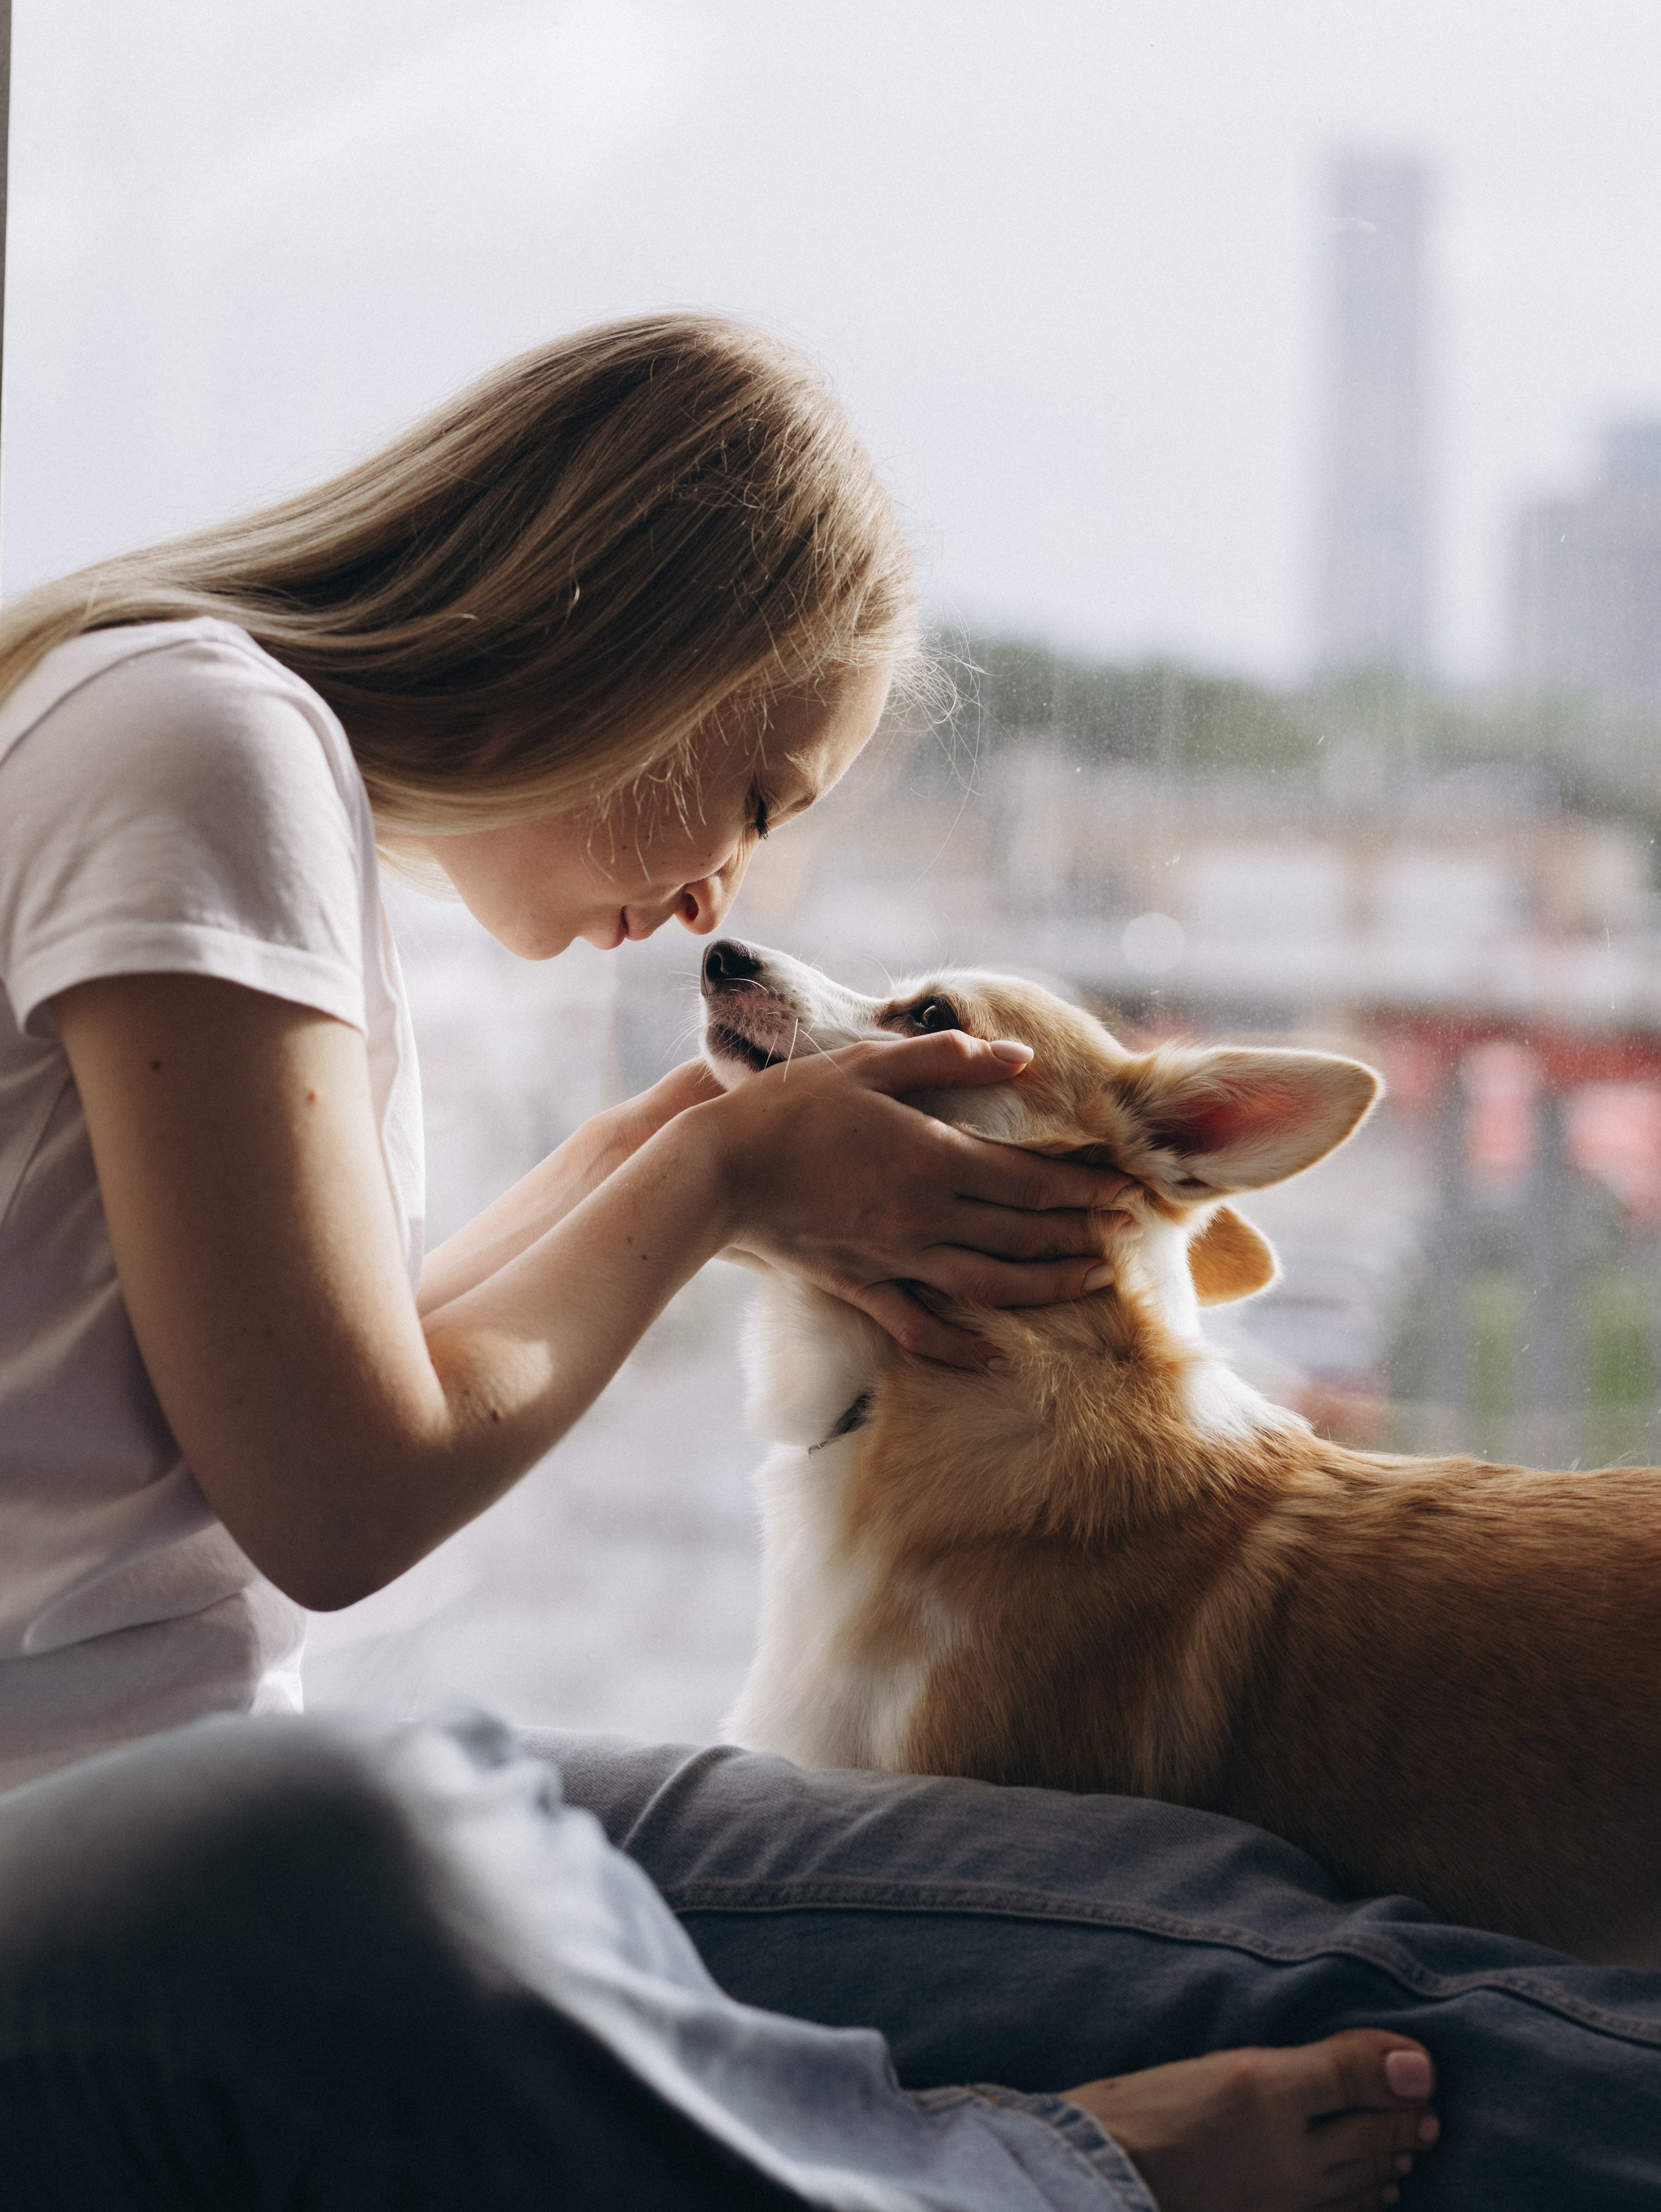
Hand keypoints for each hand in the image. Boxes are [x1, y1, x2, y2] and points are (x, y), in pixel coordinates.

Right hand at [697, 1028, 1133, 1367]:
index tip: (1126, 1193)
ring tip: (1090, 1283)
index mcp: (934, 1159)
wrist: (718, 1169)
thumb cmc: (792, 1105)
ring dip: (1046, 1286)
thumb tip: (1019, 1055)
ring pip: (988, 1284)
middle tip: (1125, 1238)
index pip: (1031, 1180)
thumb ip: (946, 1059)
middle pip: (1022, 1235)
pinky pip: (919, 1327)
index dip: (1084, 1188)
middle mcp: (926, 1217)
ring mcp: (895, 1258)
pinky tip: (993, 1355)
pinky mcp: (860, 1285)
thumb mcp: (869, 1063)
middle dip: (1080, 1236)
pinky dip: (960, 1347)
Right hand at [1063, 2031, 1438, 2211]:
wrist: (1102, 2169)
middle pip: (1362, 2150)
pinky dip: (1349, 2204)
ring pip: (1346, 2189)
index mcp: (1296, 2121)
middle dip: (1399, 2131)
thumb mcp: (1252, 2074)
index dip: (1401, 2088)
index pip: (1369, 2104)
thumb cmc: (1165, 2116)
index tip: (1426, 2073)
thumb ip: (1337, 2070)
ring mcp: (1277, 2204)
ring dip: (1380, 2170)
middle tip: (1428, 2117)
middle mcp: (1297, 2175)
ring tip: (1402, 2163)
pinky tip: (1351, 2201)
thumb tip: (1421, 2067)